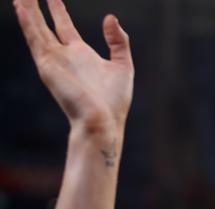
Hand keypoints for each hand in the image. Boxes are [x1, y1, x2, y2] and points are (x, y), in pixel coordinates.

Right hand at [13, 0, 133, 133]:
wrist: (103, 120)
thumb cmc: (114, 101)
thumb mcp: (122, 65)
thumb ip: (118, 41)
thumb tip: (110, 17)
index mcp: (81, 55)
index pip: (65, 28)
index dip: (58, 11)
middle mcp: (64, 56)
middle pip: (45, 26)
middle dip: (36, 8)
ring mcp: (54, 61)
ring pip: (36, 29)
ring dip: (27, 11)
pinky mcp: (48, 66)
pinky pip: (35, 40)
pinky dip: (28, 24)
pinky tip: (21, 9)